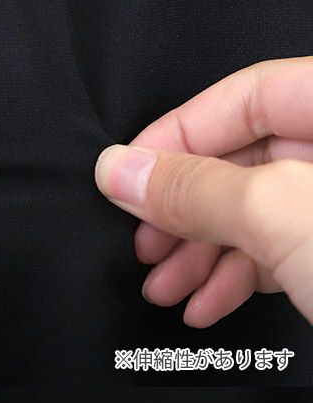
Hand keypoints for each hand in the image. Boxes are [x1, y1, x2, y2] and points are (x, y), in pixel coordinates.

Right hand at [95, 56, 312, 326]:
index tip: (126, 177)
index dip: (177, 135)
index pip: (247, 96)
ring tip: (163, 289)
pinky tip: (203, 306)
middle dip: (182, 215)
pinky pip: (277, 254)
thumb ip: (197, 191)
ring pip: (254, 217)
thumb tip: (123, 174)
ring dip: (197, 258)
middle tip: (143, 243)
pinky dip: (234, 282)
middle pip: (243, 162)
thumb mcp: (280, 214)